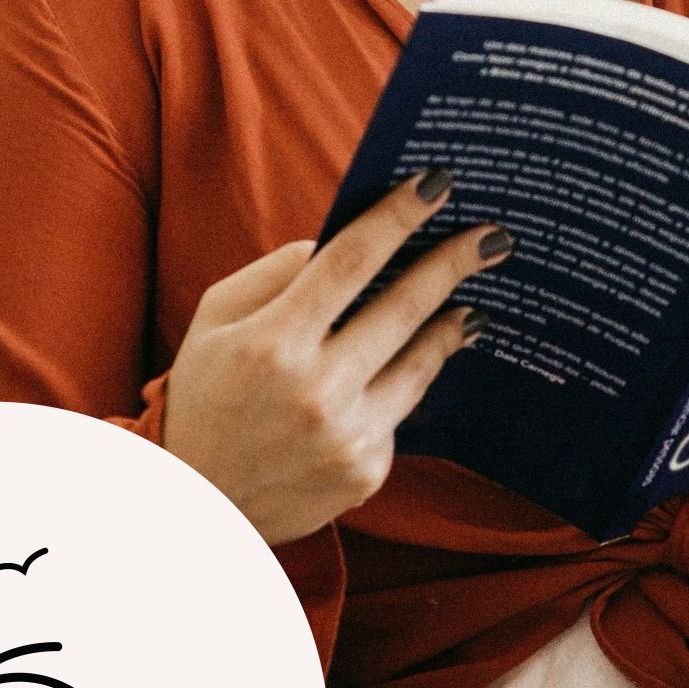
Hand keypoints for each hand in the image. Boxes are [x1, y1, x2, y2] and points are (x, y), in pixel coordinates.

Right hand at [162, 167, 508, 545]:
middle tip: (493, 237)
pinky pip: (400, 410)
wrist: (196, 504)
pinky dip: (407, 381)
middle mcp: (315, 390)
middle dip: (454, 262)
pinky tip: (419, 364)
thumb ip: (276, 273)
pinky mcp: (366, 471)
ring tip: (473, 302)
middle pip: (405, 307)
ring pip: (419, 363)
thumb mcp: (215, 319)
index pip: (351, 261)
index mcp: (272, 341)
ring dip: (452, 324)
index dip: (399, 216)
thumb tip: (341, 242)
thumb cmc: (205, 393)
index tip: (437, 183)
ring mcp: (346, 436)